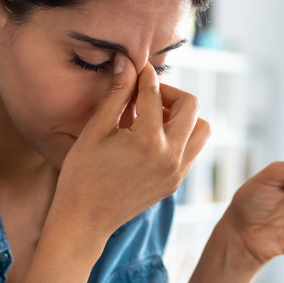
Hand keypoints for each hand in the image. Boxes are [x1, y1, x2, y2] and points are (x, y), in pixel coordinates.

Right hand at [52, 53, 210, 245]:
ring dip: (183, 116)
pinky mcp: (175, 183)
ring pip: (201, 129)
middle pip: (192, 106)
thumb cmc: (82, 175)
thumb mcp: (96, 130)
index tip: (136, 67)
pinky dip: (180, 136)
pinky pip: (192, 150)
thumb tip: (127, 62)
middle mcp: (170, 156)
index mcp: (148, 140)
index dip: (144, 75)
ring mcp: (177, 172)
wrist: (84, 220)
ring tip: (154, 117)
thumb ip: (117, 94)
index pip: (155, 93)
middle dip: (170, 93)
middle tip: (147, 95)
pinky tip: (152, 137)